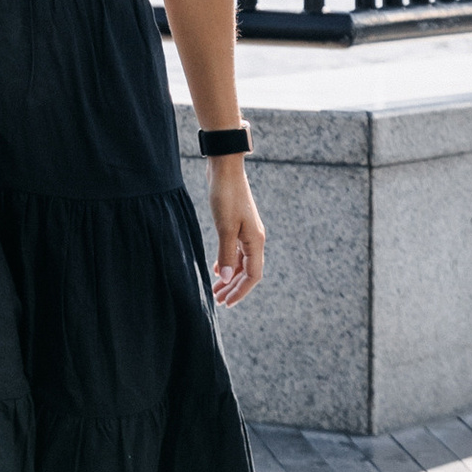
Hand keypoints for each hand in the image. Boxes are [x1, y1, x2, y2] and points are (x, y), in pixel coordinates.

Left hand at [208, 167, 266, 308]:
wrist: (225, 168)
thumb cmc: (226, 195)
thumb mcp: (225, 227)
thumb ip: (227, 254)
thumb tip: (227, 279)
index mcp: (255, 241)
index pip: (253, 276)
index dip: (240, 292)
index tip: (226, 304)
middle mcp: (254, 239)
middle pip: (248, 272)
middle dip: (234, 288)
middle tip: (217, 301)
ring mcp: (246, 232)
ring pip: (241, 262)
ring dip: (229, 277)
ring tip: (215, 289)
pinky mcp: (237, 225)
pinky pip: (236, 251)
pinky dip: (227, 262)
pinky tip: (217, 268)